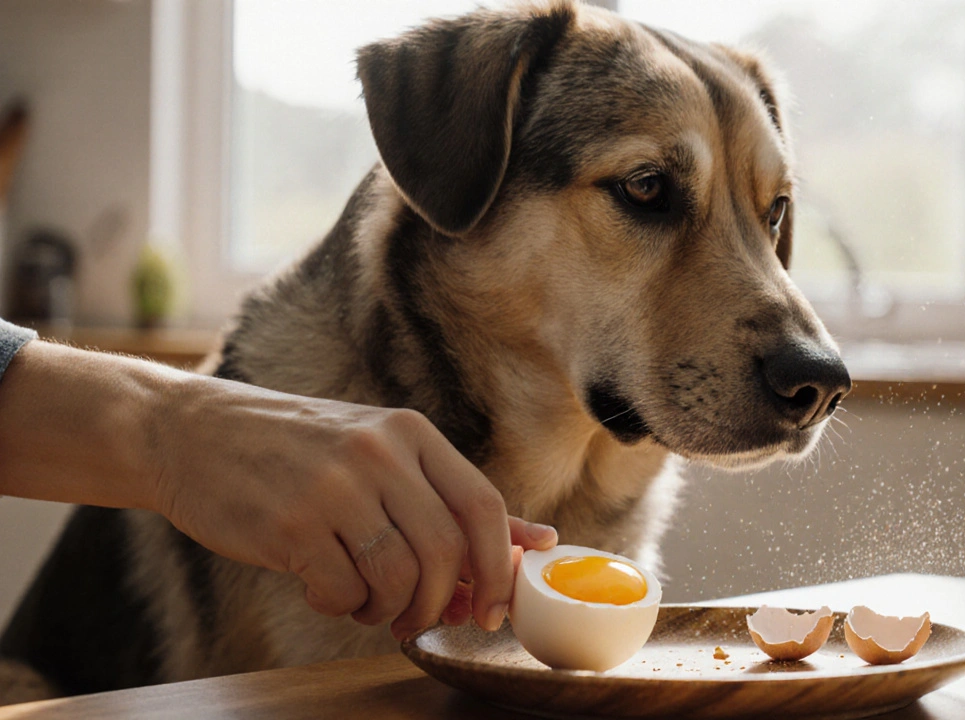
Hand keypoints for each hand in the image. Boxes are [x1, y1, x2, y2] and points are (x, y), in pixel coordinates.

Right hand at [147, 374, 556, 640]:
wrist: (189, 433)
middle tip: (419, 620)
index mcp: (410, 434)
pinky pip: (341, 590)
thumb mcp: (380, 456)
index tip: (491, 609)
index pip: (483, 506)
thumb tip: (540, 540)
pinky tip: (324, 589)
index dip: (498, 568)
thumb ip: (453, 500)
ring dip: (389, 610)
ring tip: (366, 603)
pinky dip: (341, 606)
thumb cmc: (297, 451)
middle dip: (441, 602)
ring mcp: (333, 485)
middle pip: (446, 550)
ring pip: (398, 577)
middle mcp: (379, 453)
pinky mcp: (289, 522)